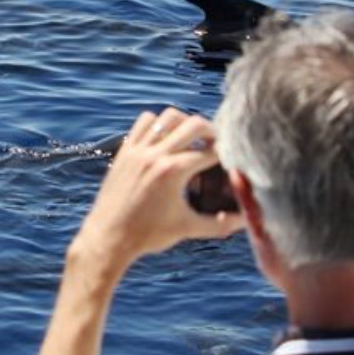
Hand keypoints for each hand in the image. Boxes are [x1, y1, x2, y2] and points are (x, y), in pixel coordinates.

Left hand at [69, 109, 244, 278]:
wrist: (109, 238)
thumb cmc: (147, 235)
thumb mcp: (187, 229)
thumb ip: (219, 224)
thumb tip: (245, 220)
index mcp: (173, 171)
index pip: (210, 151)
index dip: (225, 154)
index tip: (231, 159)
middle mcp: (155, 154)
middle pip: (193, 124)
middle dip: (210, 131)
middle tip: (216, 143)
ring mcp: (138, 150)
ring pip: (167, 117)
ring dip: (184, 122)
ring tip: (192, 137)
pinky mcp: (125, 151)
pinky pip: (143, 123)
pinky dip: (158, 124)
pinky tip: (165, 139)